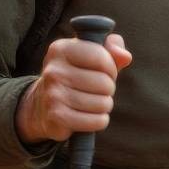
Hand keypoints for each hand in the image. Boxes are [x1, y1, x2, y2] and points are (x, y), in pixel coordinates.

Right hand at [15, 33, 132, 142]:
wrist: (43, 105)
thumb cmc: (77, 74)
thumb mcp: (92, 54)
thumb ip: (113, 46)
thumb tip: (125, 56)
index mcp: (61, 49)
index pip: (101, 58)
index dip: (111, 68)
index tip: (104, 72)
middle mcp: (54, 70)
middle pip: (104, 83)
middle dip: (108, 89)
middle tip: (97, 90)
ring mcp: (53, 94)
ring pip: (102, 103)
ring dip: (105, 105)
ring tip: (94, 102)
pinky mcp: (56, 117)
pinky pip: (95, 121)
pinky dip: (100, 121)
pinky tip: (92, 116)